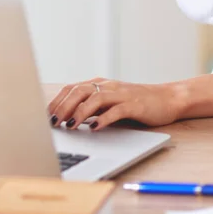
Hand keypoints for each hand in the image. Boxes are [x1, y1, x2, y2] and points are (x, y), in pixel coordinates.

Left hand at [47, 78, 183, 129]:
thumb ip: (93, 108)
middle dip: (64, 107)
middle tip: (54, 123)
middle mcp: (109, 87)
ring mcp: (122, 95)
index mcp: (101, 85)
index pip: (72, 88)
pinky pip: (116, 110)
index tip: (45, 116)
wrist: (167, 99)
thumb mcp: (111, 103)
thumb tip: (67, 120)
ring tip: (71, 126)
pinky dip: (104, 118)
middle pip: (80, 91)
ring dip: (80, 112)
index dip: (57, 101)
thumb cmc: (137, 104)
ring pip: (96, 98)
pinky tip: (96, 128)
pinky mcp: (134, 105)